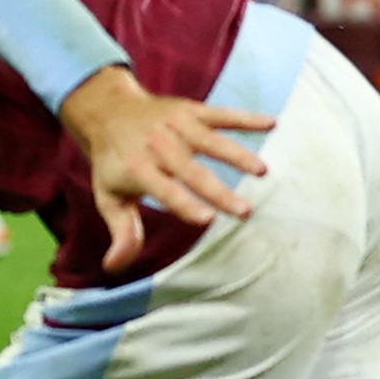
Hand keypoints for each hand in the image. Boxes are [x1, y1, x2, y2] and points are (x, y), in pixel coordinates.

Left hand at [56, 67, 272, 257]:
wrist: (107, 111)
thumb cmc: (114, 162)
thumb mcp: (109, 198)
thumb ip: (121, 231)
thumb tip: (113, 267)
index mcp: (139, 169)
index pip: (165, 191)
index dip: (185, 204)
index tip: (208, 220)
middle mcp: (159, 146)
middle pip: (194, 172)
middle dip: (220, 191)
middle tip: (246, 211)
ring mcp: (177, 125)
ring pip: (212, 142)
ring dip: (238, 155)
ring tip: (263, 171)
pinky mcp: (191, 110)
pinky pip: (221, 114)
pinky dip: (246, 118)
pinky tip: (272, 124)